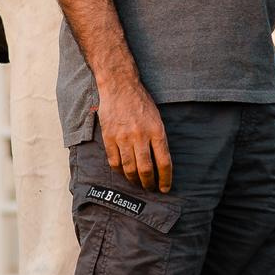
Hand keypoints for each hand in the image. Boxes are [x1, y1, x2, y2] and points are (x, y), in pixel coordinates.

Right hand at [96, 75, 170, 192]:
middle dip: (149, 183)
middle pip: (146, 169)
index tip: (165, 188)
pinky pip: (114, 162)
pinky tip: (124, 173)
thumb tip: (160, 163)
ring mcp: (123, 137)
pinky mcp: (109, 137)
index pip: (164, 162)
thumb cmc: (141, 102)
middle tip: (150, 188)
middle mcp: (140, 136)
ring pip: (129, 169)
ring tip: (138, 183)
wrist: (120, 86)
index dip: (165, 179)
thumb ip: (158, 140)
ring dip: (134, 181)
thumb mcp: (157, 118)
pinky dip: (120, 171)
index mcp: (157, 131)